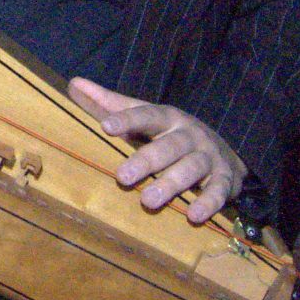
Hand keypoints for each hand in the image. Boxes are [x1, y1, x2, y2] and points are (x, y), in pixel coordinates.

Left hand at [68, 76, 245, 226]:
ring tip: (148, 201)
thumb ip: (110, 104)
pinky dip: (208, 203)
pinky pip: (218, 190)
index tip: (106, 127)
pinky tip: (194, 216)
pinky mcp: (225, 179)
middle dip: (146, 161)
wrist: (225, 149)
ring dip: (171, 184)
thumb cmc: (171, 133)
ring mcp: (208, 156)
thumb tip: (74, 83)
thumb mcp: (144, 116)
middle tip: (122, 177)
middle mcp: (189, 134)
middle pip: (168, 146)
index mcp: (167, 118)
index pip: (146, 115)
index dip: (127, 119)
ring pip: (191, 167)